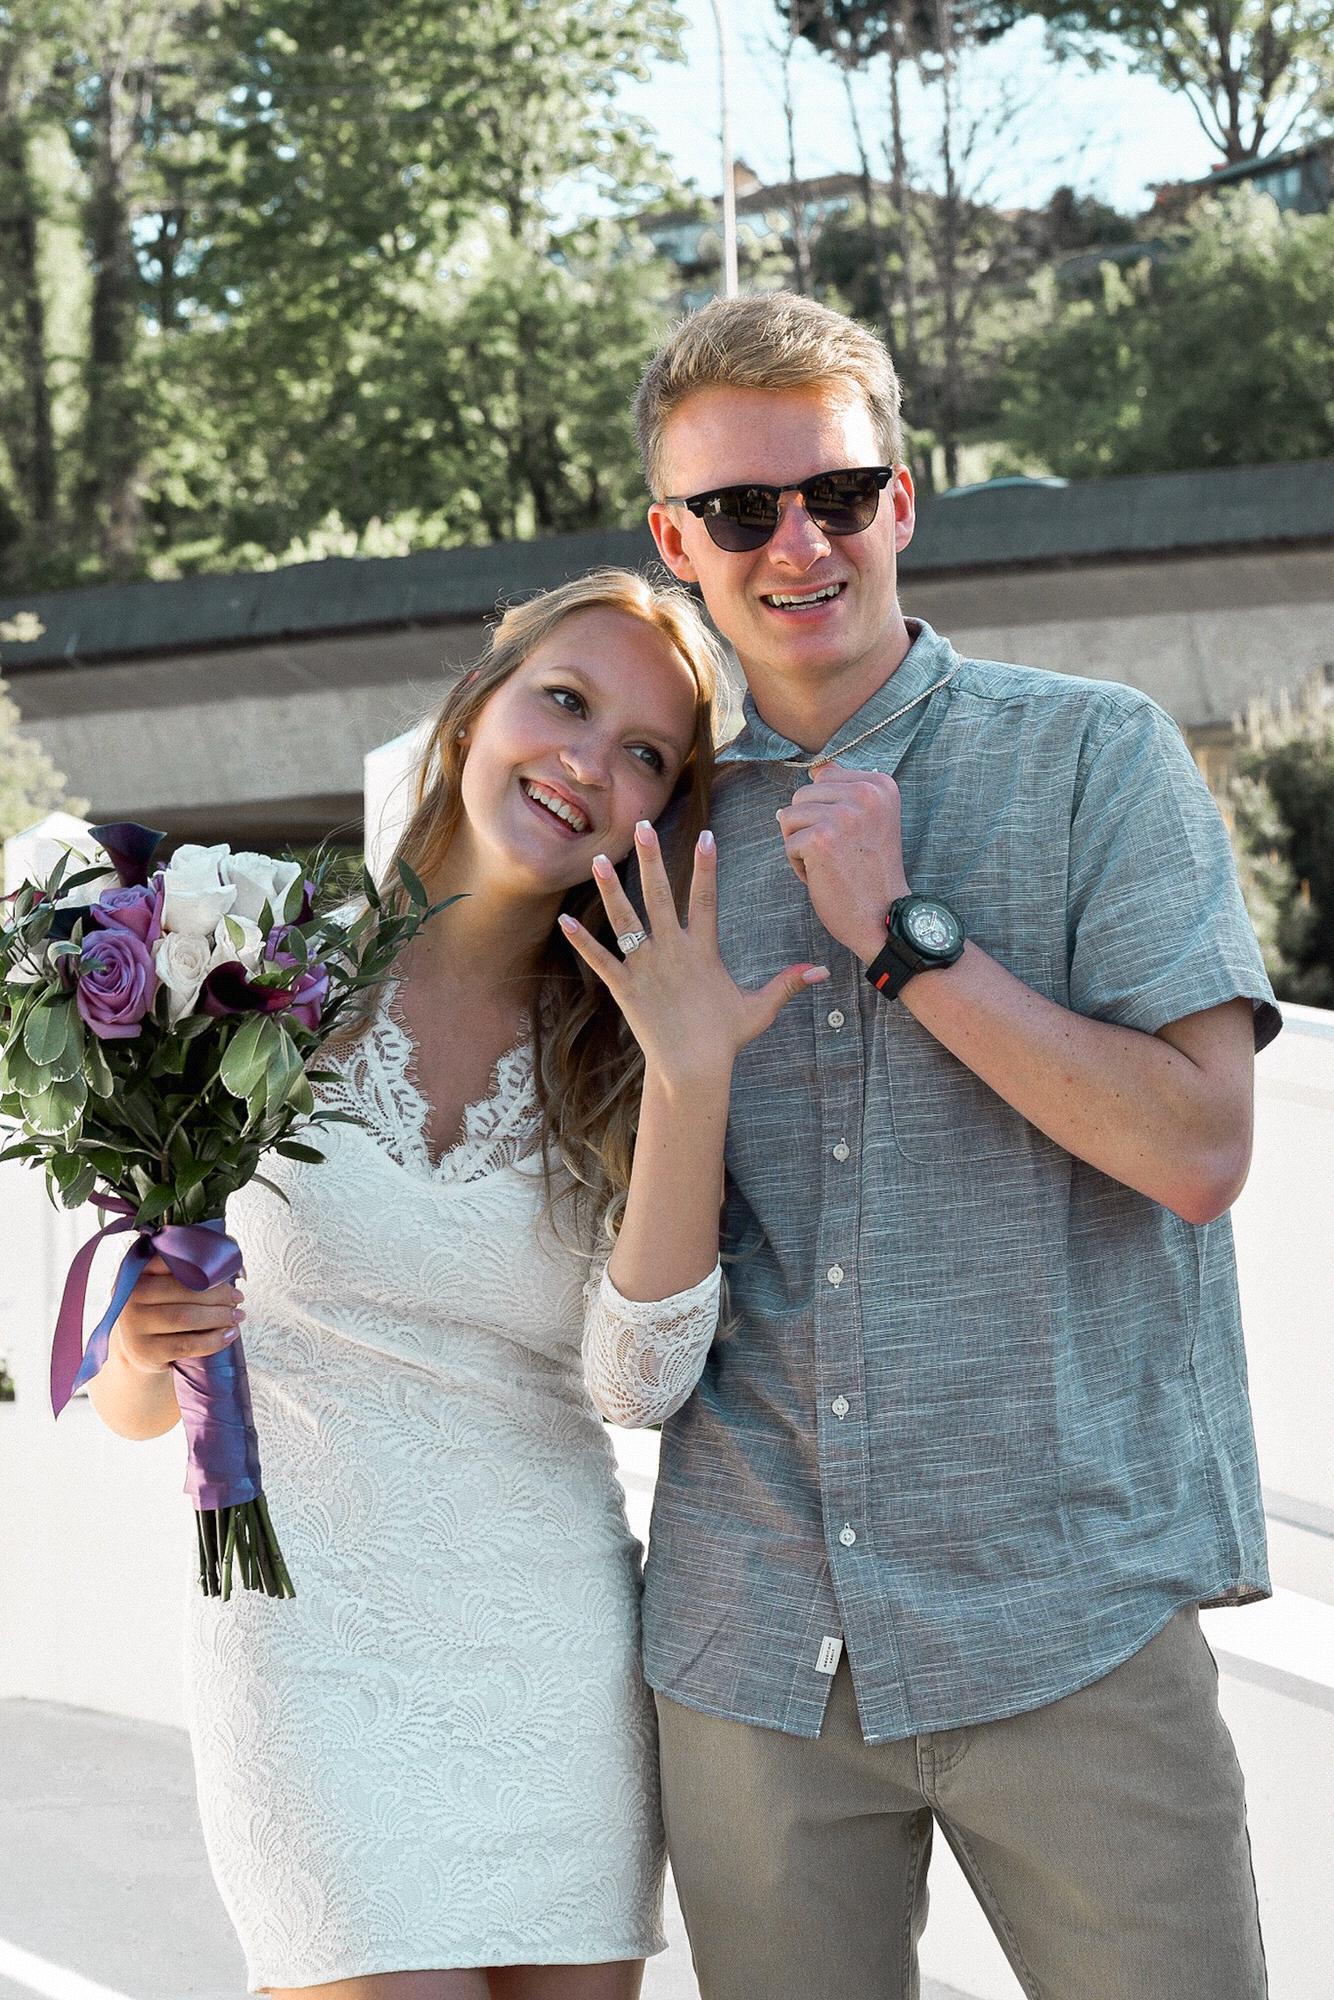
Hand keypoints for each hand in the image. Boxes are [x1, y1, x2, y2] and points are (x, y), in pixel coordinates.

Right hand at [112, 1254, 243, 1374]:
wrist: (141, 1349)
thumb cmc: (164, 1309)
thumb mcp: (170, 1284)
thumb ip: (198, 1263)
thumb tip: (235, 1259)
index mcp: (139, 1271)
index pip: (173, 1260)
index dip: (205, 1266)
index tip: (229, 1274)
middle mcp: (132, 1295)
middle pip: (183, 1290)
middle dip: (219, 1294)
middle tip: (238, 1298)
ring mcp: (134, 1324)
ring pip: (185, 1317)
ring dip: (219, 1316)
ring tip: (237, 1316)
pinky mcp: (145, 1350)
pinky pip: (186, 1345)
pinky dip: (213, 1340)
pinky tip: (229, 1335)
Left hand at [558, 821, 827, 1087]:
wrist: (692, 1069)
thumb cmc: (725, 1038)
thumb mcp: (759, 1008)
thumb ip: (787, 984)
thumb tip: (823, 970)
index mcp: (703, 951)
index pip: (706, 899)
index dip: (706, 867)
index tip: (705, 836)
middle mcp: (673, 952)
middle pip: (659, 896)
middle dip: (652, 859)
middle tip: (641, 827)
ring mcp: (646, 968)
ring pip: (625, 921)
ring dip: (611, 889)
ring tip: (599, 859)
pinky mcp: (625, 988)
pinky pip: (601, 960)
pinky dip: (583, 941)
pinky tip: (565, 920)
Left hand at [776, 760, 909, 960]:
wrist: (883, 916)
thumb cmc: (871, 872)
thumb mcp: (870, 820)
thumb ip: (846, 790)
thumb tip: (817, 768)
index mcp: (881, 785)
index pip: (824, 778)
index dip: (826, 811)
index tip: (851, 837)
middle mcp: (866, 793)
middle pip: (803, 795)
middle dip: (809, 827)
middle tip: (839, 854)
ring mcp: (844, 815)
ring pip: (789, 817)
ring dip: (801, 845)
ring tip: (830, 863)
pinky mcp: (822, 839)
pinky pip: (788, 844)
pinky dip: (799, 866)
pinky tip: (825, 877)